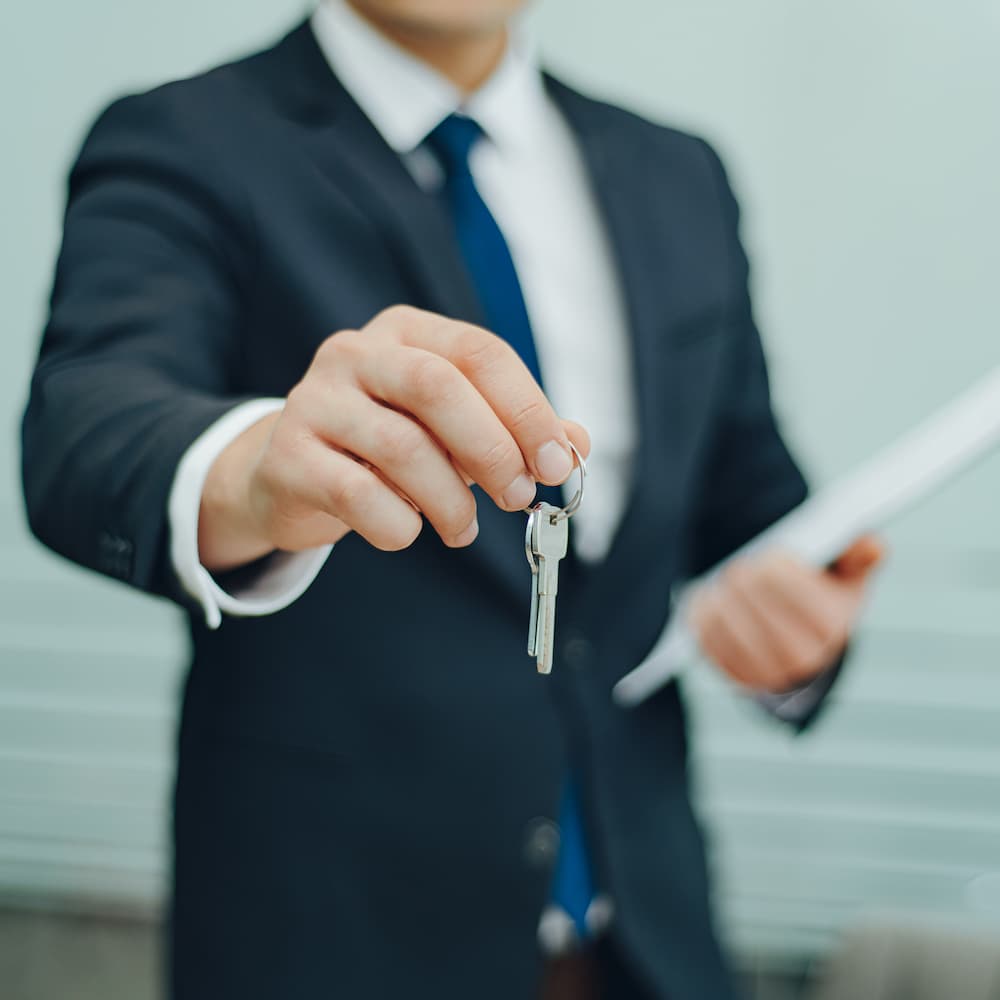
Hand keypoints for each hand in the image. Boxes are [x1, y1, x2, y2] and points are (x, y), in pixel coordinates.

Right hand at [198, 306, 588, 570]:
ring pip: (401, 447)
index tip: (558, 464)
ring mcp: (314, 401)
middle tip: (519, 497)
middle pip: (438, 387)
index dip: (528, 409)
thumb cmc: (385, 447)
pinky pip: (357, 495)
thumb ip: (512, 432)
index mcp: (407, 333)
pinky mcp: (288, 456)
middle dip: (493, 450)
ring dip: (450, 500)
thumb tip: (578, 445)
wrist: (289, 473)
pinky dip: (398, 526)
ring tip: (464, 528)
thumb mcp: (452, 430)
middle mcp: (356, 354)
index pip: (480, 353)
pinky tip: (407, 531)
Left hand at [688, 536, 884, 692]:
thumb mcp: (847, 572)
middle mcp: (802, 658)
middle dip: (743, 578)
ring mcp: (767, 672)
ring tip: (722, 582)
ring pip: (724, 623)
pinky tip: (710, 601)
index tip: (771, 554)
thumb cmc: (825, 594)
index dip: (775, 565)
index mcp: (831, 626)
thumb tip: (873, 545)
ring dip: (718, 597)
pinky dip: (702, 617)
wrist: (805, 639)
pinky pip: (707, 641)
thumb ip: (859, 553)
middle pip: (752, 601)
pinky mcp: (737, 676)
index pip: (789, 586)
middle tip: (740, 565)